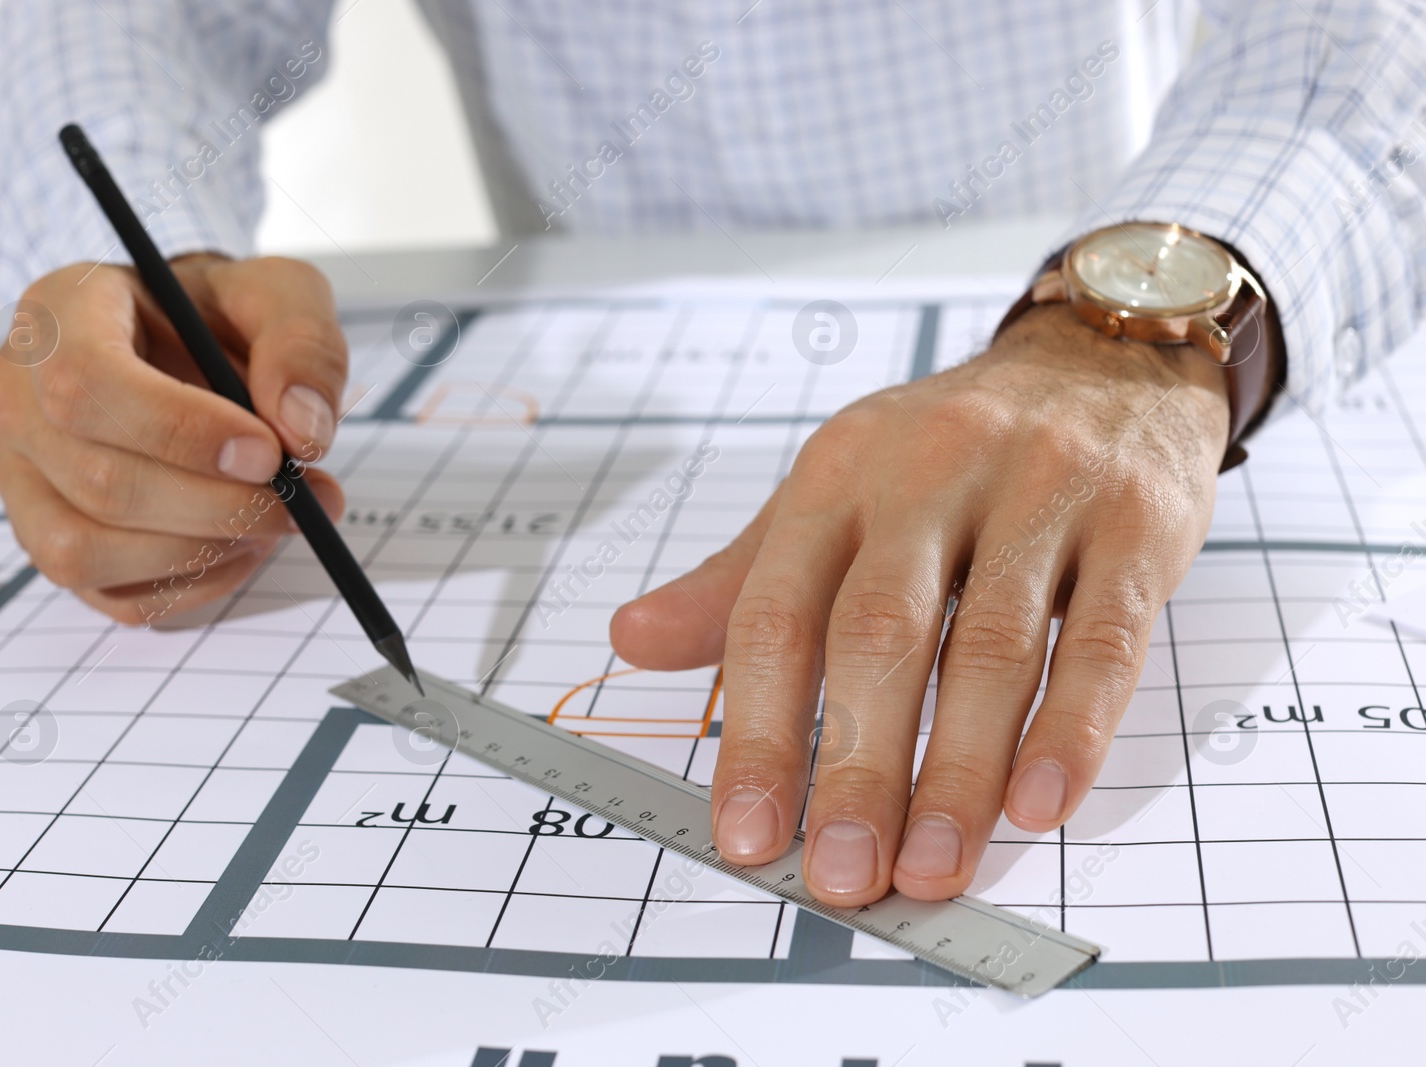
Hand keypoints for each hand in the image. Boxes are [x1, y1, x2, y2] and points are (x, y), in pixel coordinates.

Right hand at [0, 254, 347, 623]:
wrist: (186, 345)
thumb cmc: (215, 317)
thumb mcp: (277, 294)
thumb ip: (301, 343)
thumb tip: (301, 431)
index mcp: (57, 317)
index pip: (84, 385)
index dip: (181, 432)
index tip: (268, 452)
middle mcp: (15, 400)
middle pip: (97, 480)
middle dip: (219, 504)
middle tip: (300, 498)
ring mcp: (20, 478)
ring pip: (86, 550)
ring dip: (202, 550)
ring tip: (271, 519)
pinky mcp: (48, 539)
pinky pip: (109, 594)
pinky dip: (190, 585)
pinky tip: (240, 545)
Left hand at [610, 303, 1230, 903]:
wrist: (1102, 361)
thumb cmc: (949, 451)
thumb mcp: (831, 493)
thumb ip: (739, 577)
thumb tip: (632, 640)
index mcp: (838, 475)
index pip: (779, 612)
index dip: (757, 731)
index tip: (747, 835)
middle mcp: (930, 474)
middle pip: (879, 636)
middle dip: (855, 768)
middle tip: (842, 874)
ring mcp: (1039, 493)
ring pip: (990, 648)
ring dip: (957, 774)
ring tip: (933, 867)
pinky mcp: (1134, 524)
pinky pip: (1101, 639)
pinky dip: (1069, 731)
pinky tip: (1038, 806)